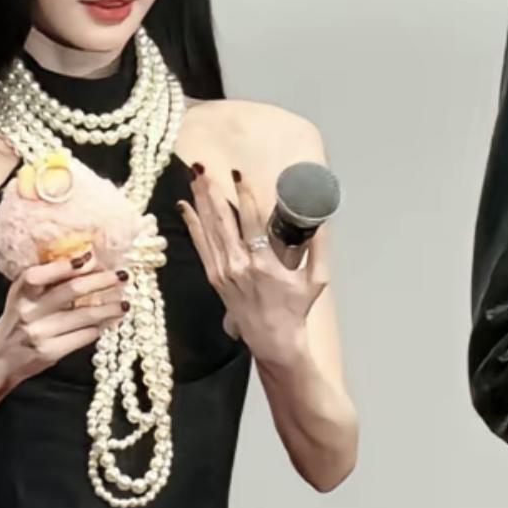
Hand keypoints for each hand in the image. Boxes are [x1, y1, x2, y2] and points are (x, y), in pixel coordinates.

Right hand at [0, 250, 128, 392]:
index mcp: (21, 292)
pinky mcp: (50, 352)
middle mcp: (29, 311)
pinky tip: (110, 322)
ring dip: (109, 307)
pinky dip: (101, 328)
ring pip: (84, 315)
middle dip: (101, 280)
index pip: (40, 273)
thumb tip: (86, 262)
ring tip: (124, 303)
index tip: (91, 256)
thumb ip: (45, 281)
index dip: (66, 264)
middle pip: (72, 290)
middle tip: (121, 276)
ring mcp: (40, 333)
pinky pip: (84, 336)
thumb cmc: (17, 322)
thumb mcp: (22, 297)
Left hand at [178, 166, 330, 365]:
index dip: (244, 196)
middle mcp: (239, 266)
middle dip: (212, 192)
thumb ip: (319, 247)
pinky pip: (201, 246)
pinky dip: (192, 225)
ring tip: (194, 177)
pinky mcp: (215, 278)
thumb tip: (321, 218)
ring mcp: (224, 272)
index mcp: (264, 264)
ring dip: (200, 202)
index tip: (239, 174)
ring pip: (208, 230)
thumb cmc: (295, 310)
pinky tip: (186, 207)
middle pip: (222, 221)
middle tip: (203, 167)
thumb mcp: (317, 279)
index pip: (251, 222)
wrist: (273, 340)